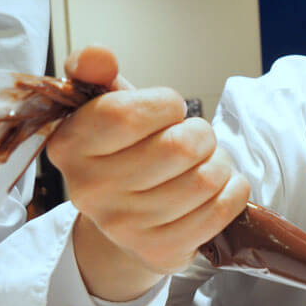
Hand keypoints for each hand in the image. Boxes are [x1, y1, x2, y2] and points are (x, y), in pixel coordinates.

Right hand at [47, 46, 250, 300]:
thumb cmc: (123, 153)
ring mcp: (126, 226)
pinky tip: (223, 186)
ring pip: (205, 179)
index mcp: (71, 147)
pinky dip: (234, 191)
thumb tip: (98, 54)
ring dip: (220, 163)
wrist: (126, 222)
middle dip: (201, 134)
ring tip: (207, 163)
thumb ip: (96, 73)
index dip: (164, 104)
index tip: (170, 108)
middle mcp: (91, 191)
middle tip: (196, 139)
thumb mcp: (104, 107)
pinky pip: (221, 211)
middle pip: (178, 148)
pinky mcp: (162, 250)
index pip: (126, 115)